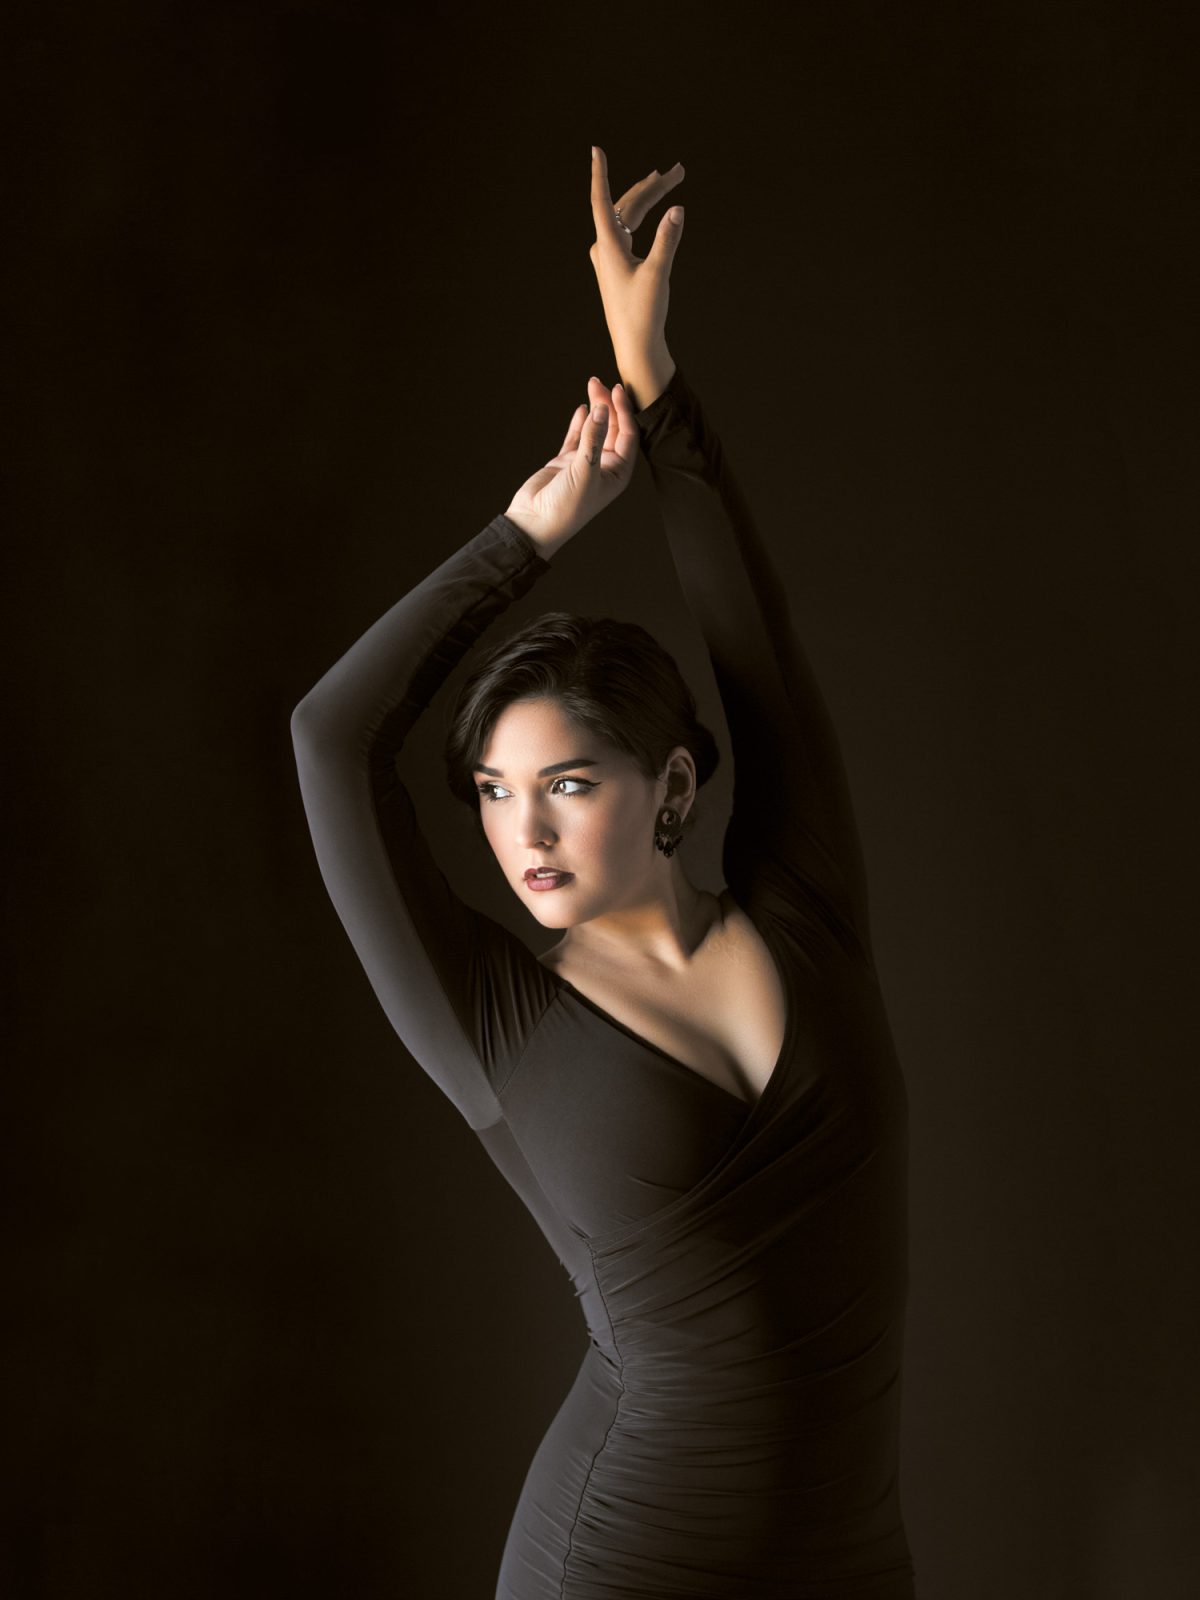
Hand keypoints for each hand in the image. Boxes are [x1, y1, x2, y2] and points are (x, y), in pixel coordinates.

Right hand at [504, 377, 638, 555]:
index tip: (617, 389)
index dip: (624, 411)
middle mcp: (605, 467)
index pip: (627, 435)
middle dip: (608, 405)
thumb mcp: (584, 470)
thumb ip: (594, 437)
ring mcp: (585, 463)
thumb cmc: (566, 505)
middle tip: (598, 383)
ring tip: (590, 386)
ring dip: (594, 409)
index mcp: (618, 473)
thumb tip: (601, 407)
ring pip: (595, 429)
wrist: (535, 522)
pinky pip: (577, 437)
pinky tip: (581, 408)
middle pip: (612, 428)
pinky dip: (579, 422)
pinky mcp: (566, 462)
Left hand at [588, 146, 685, 405]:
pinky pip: (628, 231)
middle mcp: (605, 248)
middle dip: (652, 187)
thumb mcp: (658, 274)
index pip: (602, 201)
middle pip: (627, 206)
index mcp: (608, 246)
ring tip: (669, 180)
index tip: (596, 150)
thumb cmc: (643, 314)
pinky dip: (643, 218)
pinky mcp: (617, 267)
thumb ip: (668, 239)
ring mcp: (610, 257)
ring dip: (650, 200)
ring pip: (629, 218)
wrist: (635, 346)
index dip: (601, 174)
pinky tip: (654, 211)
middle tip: (679, 171)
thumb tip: (678, 209)